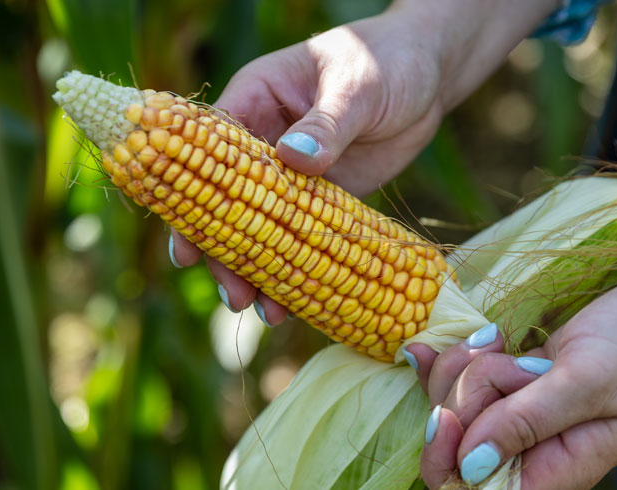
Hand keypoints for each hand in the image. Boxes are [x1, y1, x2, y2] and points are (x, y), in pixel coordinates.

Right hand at [168, 0, 560, 321]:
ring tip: (266, 312)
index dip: (192, 202)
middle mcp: (266, 142)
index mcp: (256, 100)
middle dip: (227, 253)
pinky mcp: (326, 198)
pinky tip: (297, 302)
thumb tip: (294, 159)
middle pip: (230, 202)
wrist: (428, 75)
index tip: (188, 249)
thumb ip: (327, 122)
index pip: (209, 153)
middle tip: (237, 295)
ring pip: (264, 228)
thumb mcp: (356, 85)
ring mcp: (294, 175)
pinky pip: (305, 237)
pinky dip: (300, 267)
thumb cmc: (385, 60)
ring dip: (261, 269)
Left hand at [405, 257, 616, 488]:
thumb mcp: (590, 380)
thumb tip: (471, 467)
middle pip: (455, 440)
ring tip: (508, 343)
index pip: (475, 488)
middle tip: (507, 359)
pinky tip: (486, 334)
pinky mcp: (519, 382)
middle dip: (462, 393)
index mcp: (556, 468)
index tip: (450, 413)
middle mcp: (534, 448)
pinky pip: (470, 375)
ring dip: (469, 364)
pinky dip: (467, 353)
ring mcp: (523, 413)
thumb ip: (529, 422)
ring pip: (456, 401)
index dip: (448, 457)